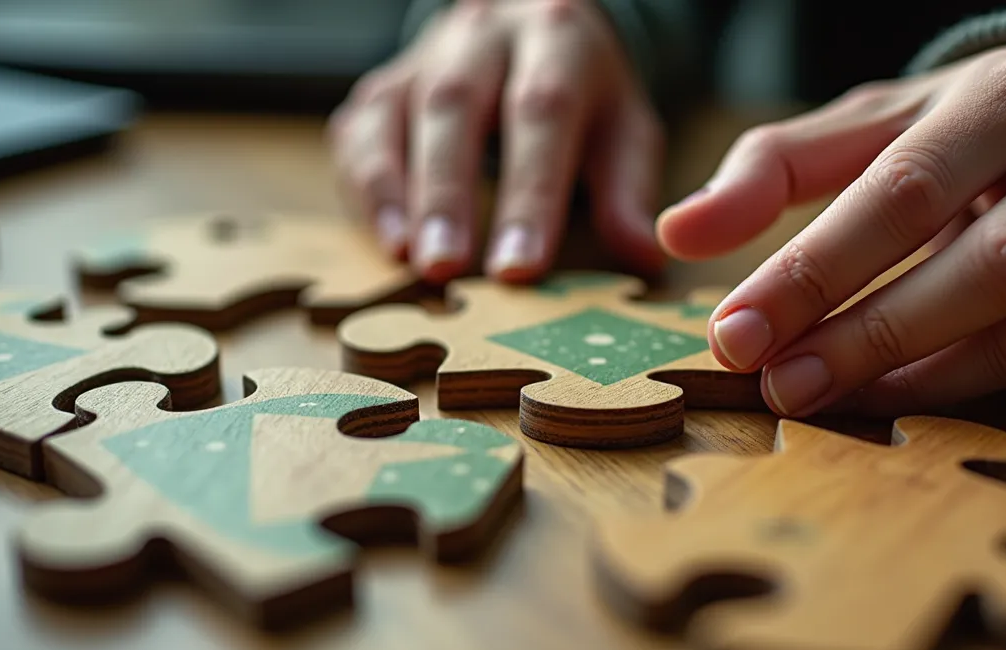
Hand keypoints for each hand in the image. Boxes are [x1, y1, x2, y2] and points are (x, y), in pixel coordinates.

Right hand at [330, 0, 665, 283]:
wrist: (531, 20)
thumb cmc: (582, 89)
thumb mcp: (624, 127)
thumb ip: (628, 188)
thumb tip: (646, 256)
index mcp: (557, 37)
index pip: (540, 112)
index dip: (529, 194)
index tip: (520, 269)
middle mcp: (484, 34)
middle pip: (455, 107)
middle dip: (448, 193)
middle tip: (446, 268)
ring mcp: (425, 55)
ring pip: (396, 114)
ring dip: (394, 191)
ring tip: (408, 258)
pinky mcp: (384, 83)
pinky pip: (359, 129)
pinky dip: (367, 187)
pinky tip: (387, 239)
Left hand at [659, 45, 1005, 415]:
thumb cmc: (962, 134)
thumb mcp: (869, 125)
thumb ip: (771, 169)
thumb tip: (677, 232)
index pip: (903, 195)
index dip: (813, 274)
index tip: (735, 333)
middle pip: (979, 275)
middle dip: (865, 342)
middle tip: (778, 386)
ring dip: (919, 385)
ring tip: (833, 396)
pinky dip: (991, 397)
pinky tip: (924, 390)